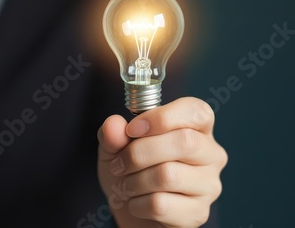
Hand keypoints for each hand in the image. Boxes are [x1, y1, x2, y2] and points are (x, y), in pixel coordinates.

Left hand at [97, 97, 227, 227]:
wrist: (131, 211)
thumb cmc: (130, 171)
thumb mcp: (114, 147)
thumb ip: (113, 133)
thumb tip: (113, 125)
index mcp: (196, 128)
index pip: (196, 111)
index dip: (162, 117)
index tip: (132, 129)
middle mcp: (211, 154)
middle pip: (184, 142)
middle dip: (139, 153)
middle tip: (118, 164)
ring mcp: (208, 185)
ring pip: (169, 175)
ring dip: (134, 181)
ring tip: (125, 185)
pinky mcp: (198, 213)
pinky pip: (161, 205)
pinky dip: (137, 204)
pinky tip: (136, 203)